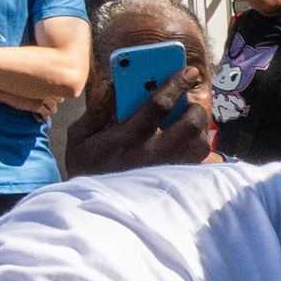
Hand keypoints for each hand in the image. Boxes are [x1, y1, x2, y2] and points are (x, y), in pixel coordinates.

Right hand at [65, 74, 214, 175]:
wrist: (95, 210)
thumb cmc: (87, 168)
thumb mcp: (79, 137)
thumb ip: (96, 109)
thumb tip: (113, 83)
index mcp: (127, 138)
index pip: (159, 104)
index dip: (176, 83)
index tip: (188, 71)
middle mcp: (153, 155)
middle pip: (190, 124)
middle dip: (194, 107)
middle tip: (188, 103)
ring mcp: (168, 171)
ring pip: (200, 145)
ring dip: (199, 129)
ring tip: (187, 123)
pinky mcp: (176, 184)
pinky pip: (199, 163)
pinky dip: (197, 149)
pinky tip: (186, 144)